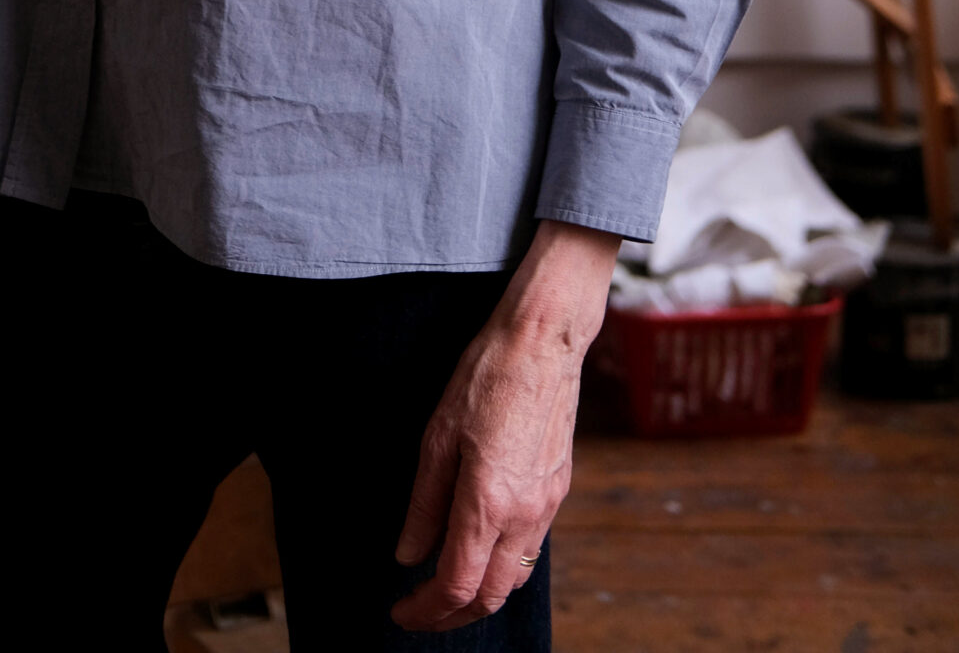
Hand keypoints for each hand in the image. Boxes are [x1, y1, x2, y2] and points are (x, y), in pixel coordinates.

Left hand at [391, 220, 617, 633]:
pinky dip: (501, 570)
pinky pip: (529, 552)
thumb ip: (424, 503)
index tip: (401, 611)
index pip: (456, 585)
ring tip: (444, 591)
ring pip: (513, 580)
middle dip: (451, 617)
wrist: (544, 341)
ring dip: (479, 598)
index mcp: (488, 502)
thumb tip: (408, 554)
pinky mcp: (557, 492)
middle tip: (418, 611)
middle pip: (489, 597)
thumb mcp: (437, 436)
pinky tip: (479, 554)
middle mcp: (524, 515)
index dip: (425, 609)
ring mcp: (547, 506)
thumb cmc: (487, 376)